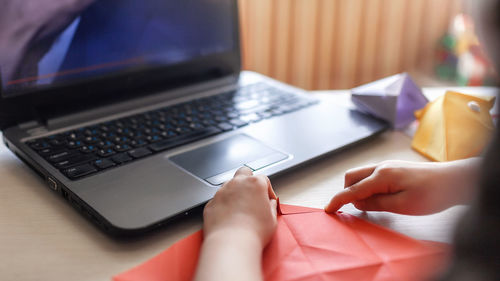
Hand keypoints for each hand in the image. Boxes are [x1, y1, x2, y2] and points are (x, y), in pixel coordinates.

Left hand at [195, 167, 277, 280]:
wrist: (231, 243)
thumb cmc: (253, 232)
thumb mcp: (272, 219)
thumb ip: (271, 207)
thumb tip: (270, 204)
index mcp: (255, 183)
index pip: (264, 179)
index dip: (268, 190)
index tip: (268, 200)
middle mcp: (237, 183)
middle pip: (244, 172)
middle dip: (248, 180)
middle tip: (252, 194)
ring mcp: (222, 192)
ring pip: (229, 185)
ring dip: (235, 192)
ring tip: (240, 208)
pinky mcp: (211, 203)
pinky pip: (218, 200)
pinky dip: (223, 205)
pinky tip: (229, 217)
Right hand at [325, 159, 479, 214]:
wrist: (455, 180)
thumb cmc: (432, 194)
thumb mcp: (402, 205)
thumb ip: (376, 203)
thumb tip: (358, 203)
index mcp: (382, 176)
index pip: (352, 190)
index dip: (338, 200)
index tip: (328, 210)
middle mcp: (381, 167)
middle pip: (351, 177)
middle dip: (346, 191)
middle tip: (350, 208)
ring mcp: (387, 165)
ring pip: (361, 174)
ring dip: (357, 188)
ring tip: (368, 205)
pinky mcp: (394, 168)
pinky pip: (371, 175)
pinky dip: (367, 186)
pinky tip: (378, 197)